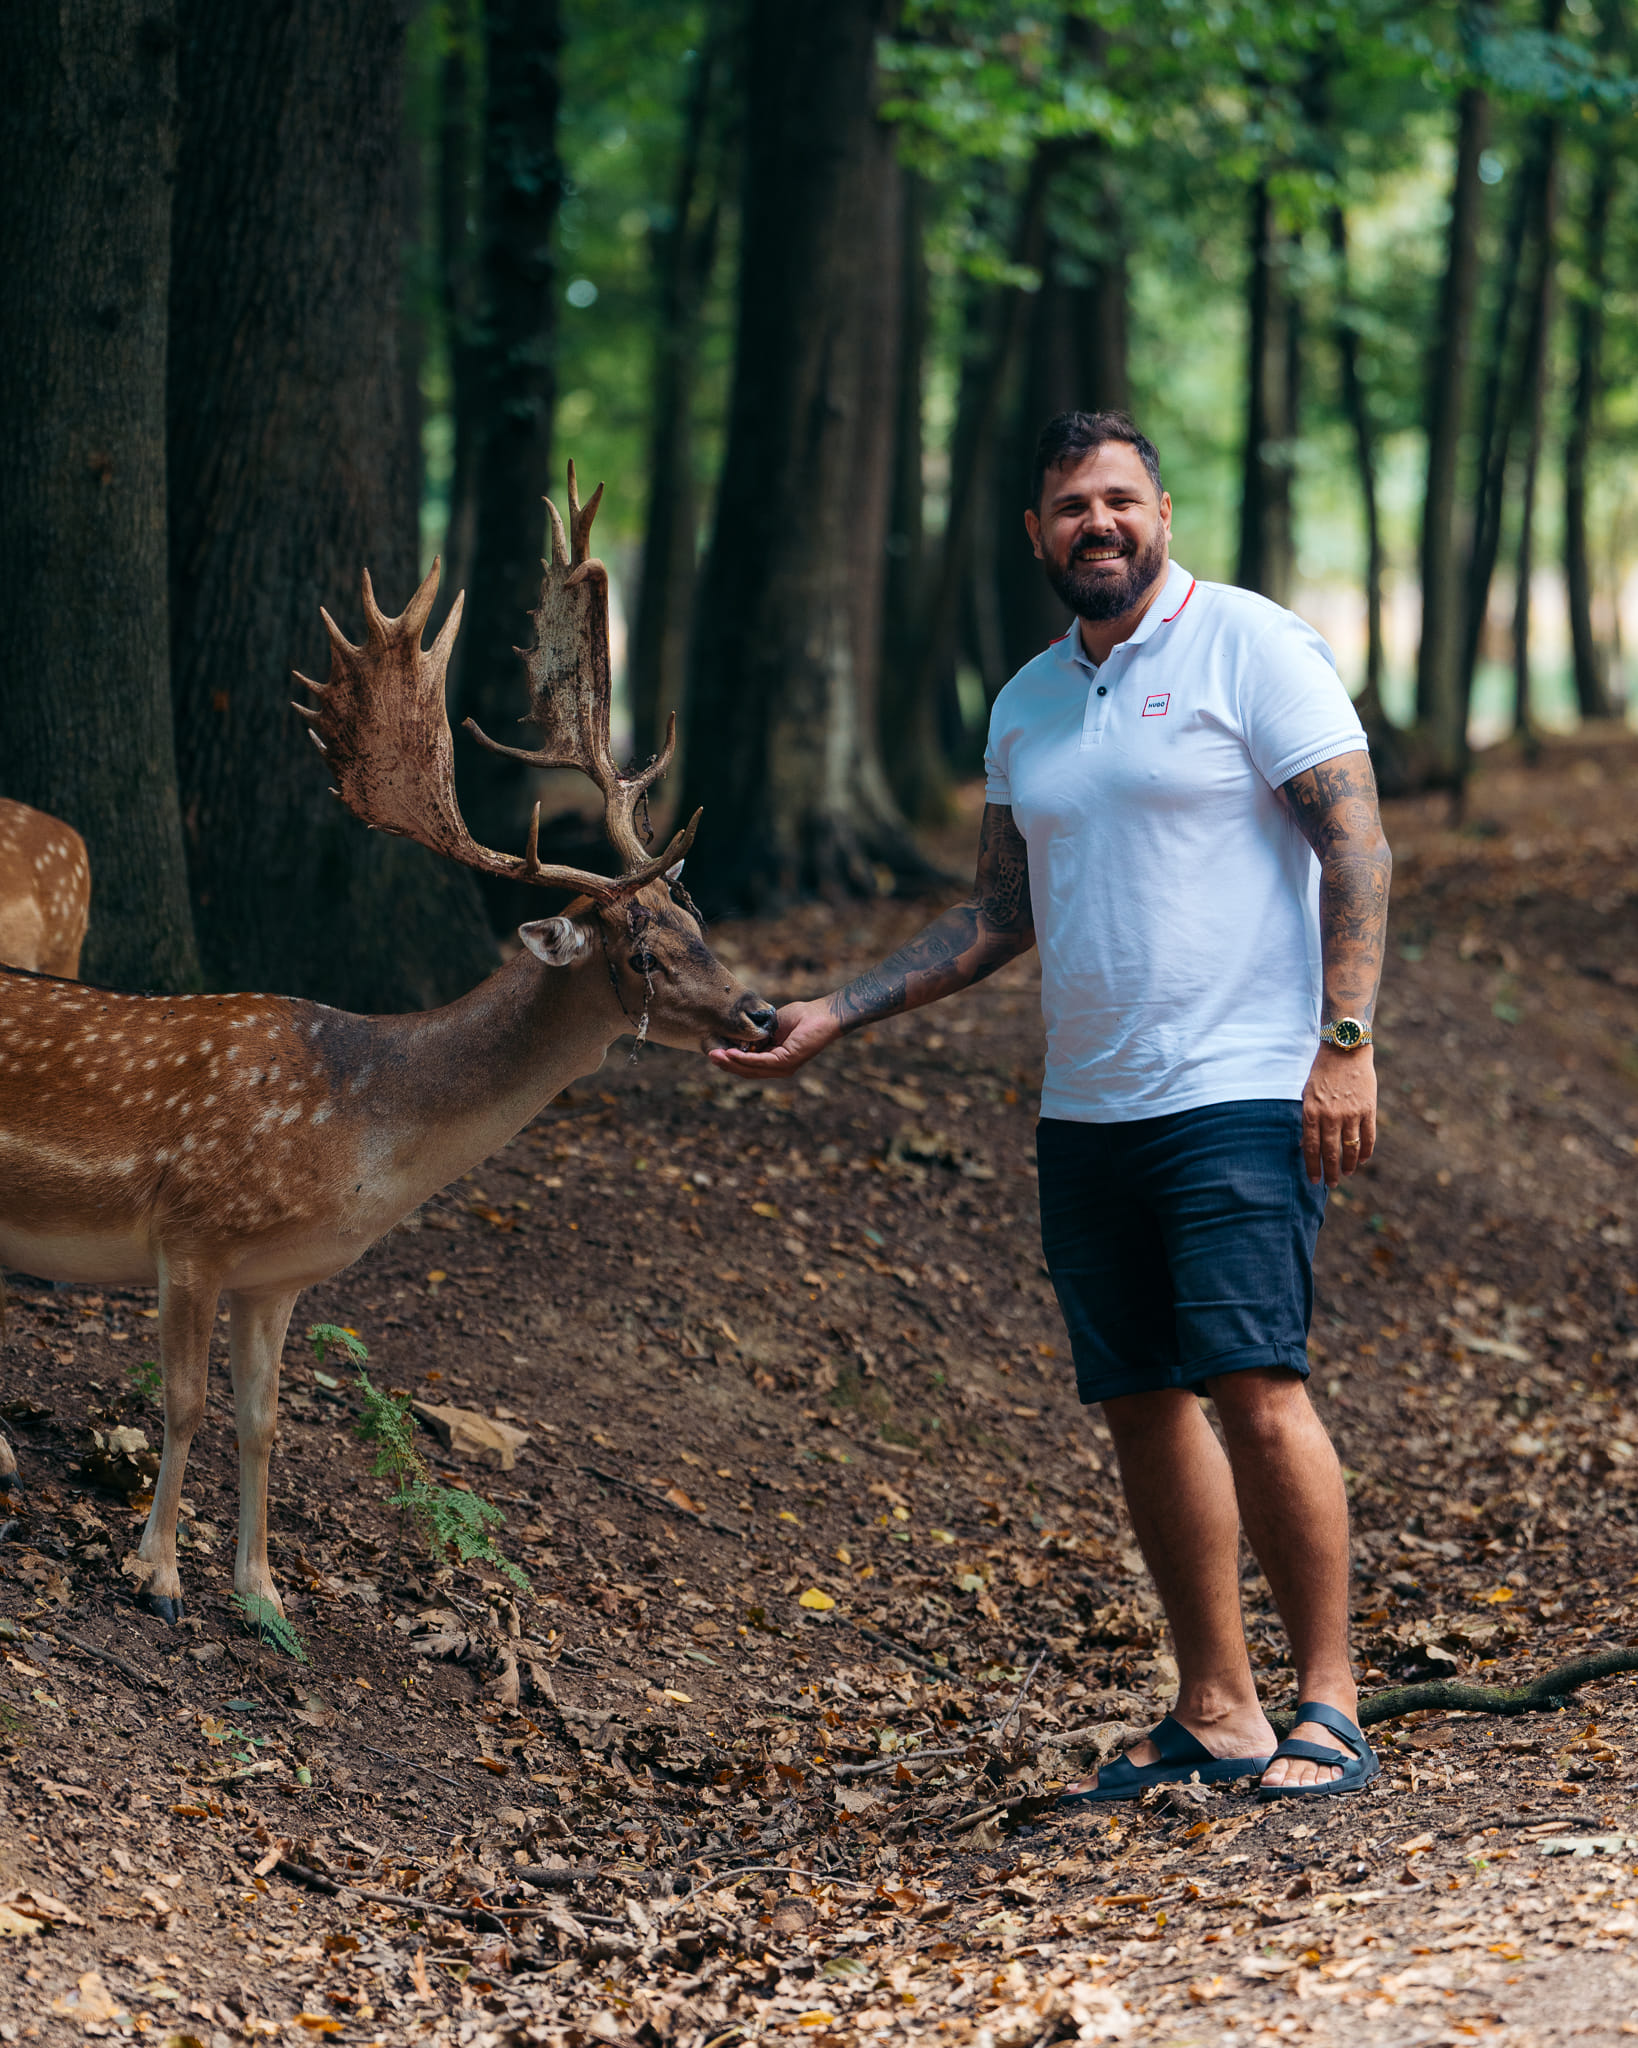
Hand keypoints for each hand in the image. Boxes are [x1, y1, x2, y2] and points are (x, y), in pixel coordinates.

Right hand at [707, 997, 841, 1077]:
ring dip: (731, 1062)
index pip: (747, 1066)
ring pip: (751, 1069)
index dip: (730, 1061)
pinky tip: (731, 1053)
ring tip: (715, 1055)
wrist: (822, 1015)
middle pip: (746, 1071)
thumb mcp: (771, 1026)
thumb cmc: (801, 1017)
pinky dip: (744, 1058)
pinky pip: (760, 1062)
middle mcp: (778, 1069)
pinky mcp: (787, 1061)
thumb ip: (756, 1034)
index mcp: (774, 1061)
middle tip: (710, 1055)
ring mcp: (783, 1067)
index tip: (714, 1052)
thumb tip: (737, 1037)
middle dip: (726, 1064)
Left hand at [1301, 1044, 1376, 1186]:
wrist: (1345, 1050)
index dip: (1312, 1167)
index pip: (1311, 1148)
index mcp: (1311, 1112)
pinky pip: (1368, 1137)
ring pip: (1351, 1149)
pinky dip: (1366, 1152)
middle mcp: (1330, 1116)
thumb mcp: (1307, 1094)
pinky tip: (1363, 1160)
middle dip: (1331, 1172)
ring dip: (1349, 1165)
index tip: (1314, 1180)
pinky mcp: (1368, 1109)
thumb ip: (1308, 1120)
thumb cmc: (1322, 1073)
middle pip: (1331, 1153)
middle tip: (1332, 1184)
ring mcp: (1351, 1113)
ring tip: (1347, 1174)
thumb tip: (1307, 1146)